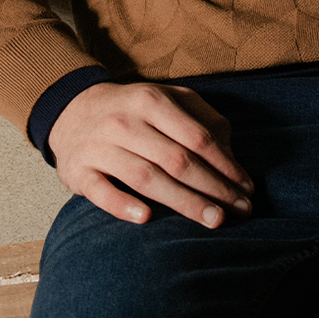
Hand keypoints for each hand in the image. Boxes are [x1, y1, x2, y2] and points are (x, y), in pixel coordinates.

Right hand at [48, 81, 254, 229]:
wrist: (71, 110)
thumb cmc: (132, 109)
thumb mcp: (165, 98)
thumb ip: (200, 118)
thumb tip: (230, 151)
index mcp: (151, 101)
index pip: (196, 136)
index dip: (225, 163)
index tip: (246, 186)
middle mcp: (125, 122)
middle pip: (176, 159)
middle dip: (212, 187)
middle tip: (239, 210)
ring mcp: (100, 147)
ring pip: (146, 177)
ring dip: (183, 201)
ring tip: (212, 220)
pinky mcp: (79, 171)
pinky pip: (101, 191)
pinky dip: (123, 205)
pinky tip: (146, 218)